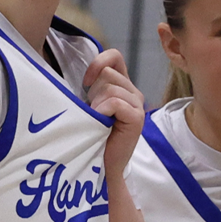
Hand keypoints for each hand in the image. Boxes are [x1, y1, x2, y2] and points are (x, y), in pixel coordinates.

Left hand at [83, 49, 145, 172]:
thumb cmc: (93, 135)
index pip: (115, 57)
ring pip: (110, 88)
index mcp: (123, 86)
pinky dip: (103, 111)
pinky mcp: (137, 117)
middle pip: (108, 74)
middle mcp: (133, 92)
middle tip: (94, 113)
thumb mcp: (90, 105)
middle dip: (94, 92)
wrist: (103, 165)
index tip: (86, 82)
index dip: (98, 62)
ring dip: (97, 105)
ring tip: (97, 121)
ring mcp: (137, 105)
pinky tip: (101, 123)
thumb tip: (82, 74)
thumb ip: (92, 87)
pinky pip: (115, 102)